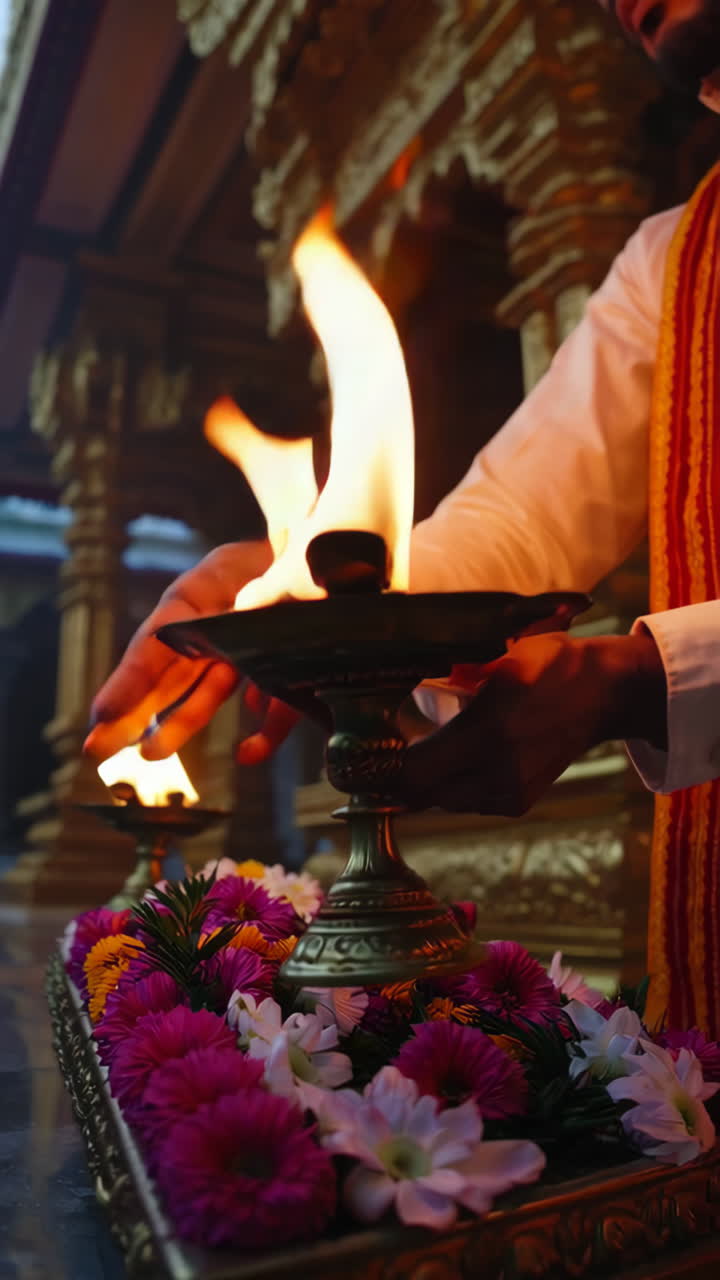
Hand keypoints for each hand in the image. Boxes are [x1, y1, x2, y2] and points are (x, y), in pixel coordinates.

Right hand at [83, 541, 302, 763]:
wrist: (328, 544)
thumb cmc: (299, 539)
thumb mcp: (282, 555)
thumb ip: (270, 585)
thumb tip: (249, 607)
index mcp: (205, 589)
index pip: (162, 635)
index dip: (133, 677)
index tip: (104, 712)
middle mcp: (217, 621)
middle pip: (171, 671)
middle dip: (134, 710)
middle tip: (98, 747)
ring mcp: (246, 646)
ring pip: (208, 691)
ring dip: (181, 723)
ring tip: (153, 752)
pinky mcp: (282, 665)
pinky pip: (271, 704)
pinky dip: (265, 731)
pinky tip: (250, 752)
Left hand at [401, 631, 666, 815]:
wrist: (602, 693)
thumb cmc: (546, 664)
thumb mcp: (494, 659)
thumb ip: (449, 675)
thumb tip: (397, 677)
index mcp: (488, 732)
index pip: (413, 771)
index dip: (383, 765)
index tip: (369, 747)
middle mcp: (498, 771)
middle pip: (420, 793)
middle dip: (397, 774)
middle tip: (384, 750)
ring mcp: (510, 792)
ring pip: (440, 799)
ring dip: (424, 779)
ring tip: (419, 748)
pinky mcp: (518, 803)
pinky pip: (464, 802)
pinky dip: (450, 785)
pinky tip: (454, 757)